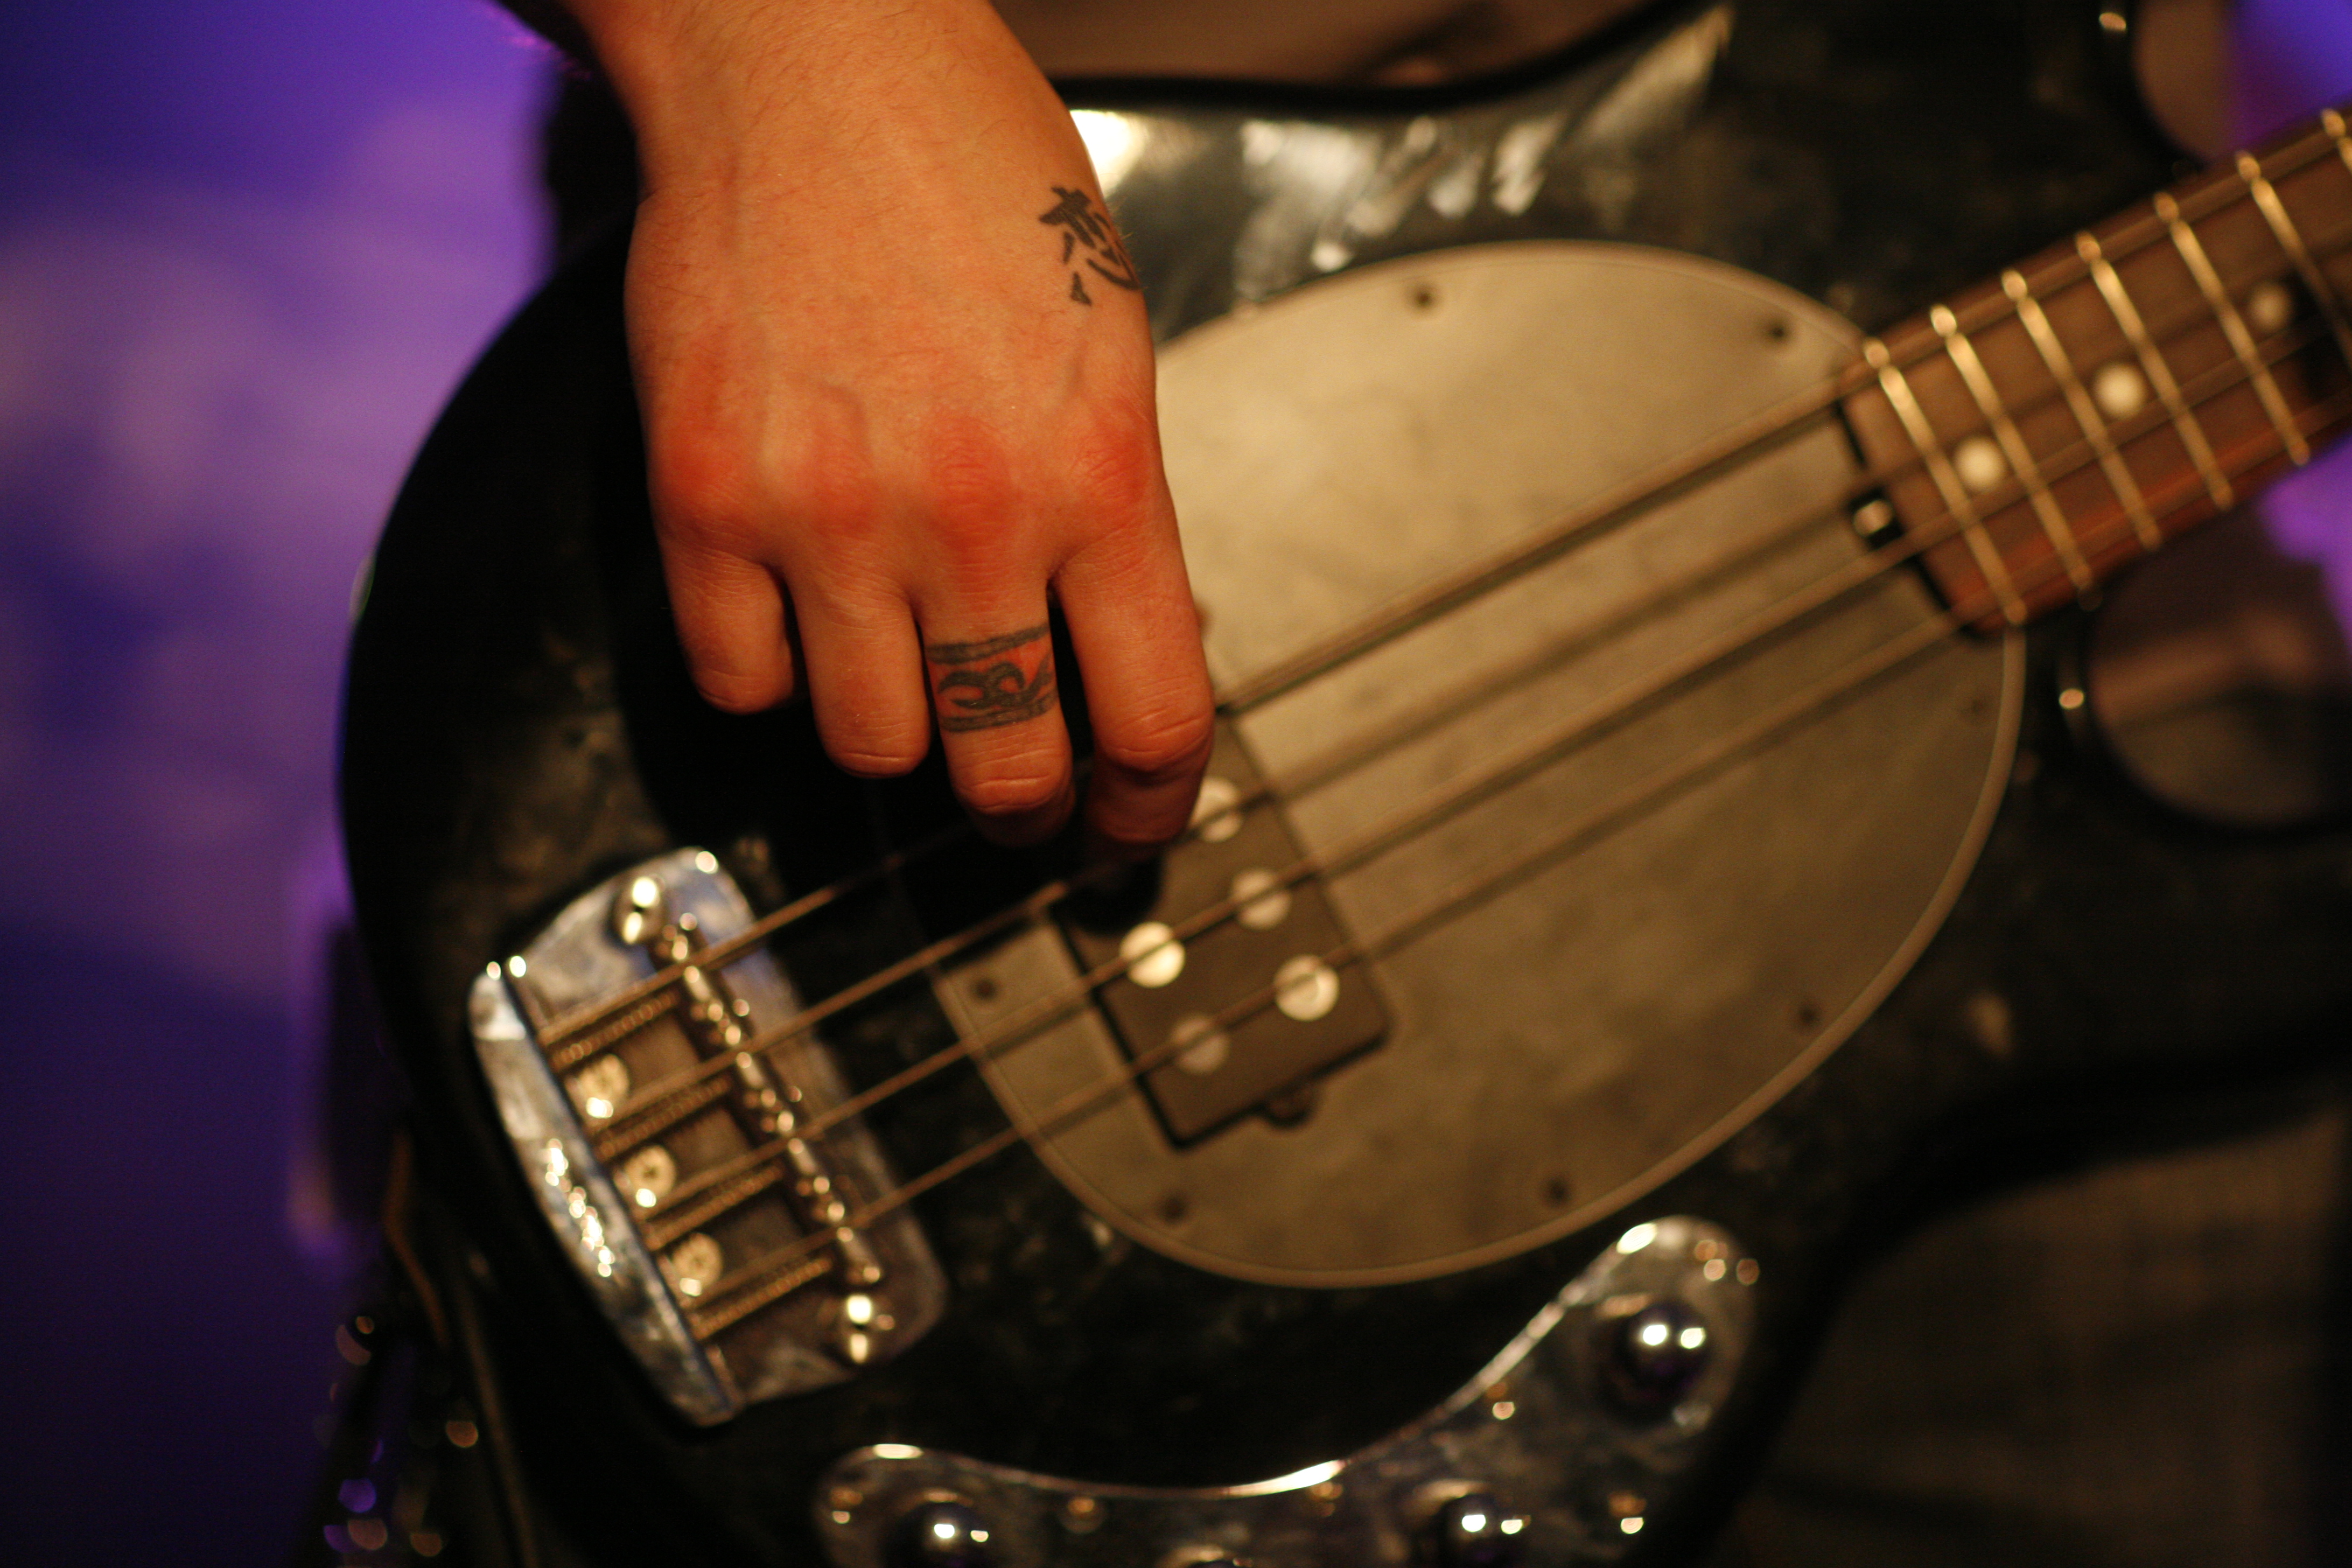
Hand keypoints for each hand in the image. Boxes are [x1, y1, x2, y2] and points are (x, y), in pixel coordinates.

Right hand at [564, 0, 1212, 851]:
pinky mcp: (700, 497)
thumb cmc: (969, 176)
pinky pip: (738, 683)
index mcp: (1099, 472)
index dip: (1147, 808)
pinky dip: (772, 677)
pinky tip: (798, 617)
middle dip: (1024, 804)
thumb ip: (1111, 514)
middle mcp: (966, 512)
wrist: (809, 59)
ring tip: (902, 670)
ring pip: (870, 749)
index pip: (1153, 719)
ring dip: (897, 736)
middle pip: (1006, 770)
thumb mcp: (1107, 345)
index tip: (1129, 826)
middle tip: (1018, 789)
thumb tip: (1111, 654)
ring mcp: (822, 514)